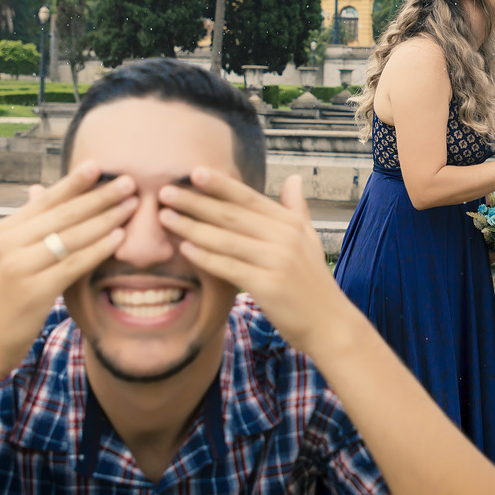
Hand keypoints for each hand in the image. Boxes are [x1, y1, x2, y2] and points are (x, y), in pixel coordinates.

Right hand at [0, 162, 136, 386]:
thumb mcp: (3, 258)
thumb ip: (26, 227)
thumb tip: (37, 189)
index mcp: (3, 231)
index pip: (46, 199)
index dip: (74, 182)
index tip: (100, 165)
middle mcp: (9, 243)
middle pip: (64, 213)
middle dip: (100, 195)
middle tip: (130, 181)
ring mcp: (20, 267)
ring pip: (72, 236)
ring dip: (107, 217)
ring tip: (132, 204)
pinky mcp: (34, 292)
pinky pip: (74, 264)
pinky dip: (99, 248)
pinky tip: (119, 237)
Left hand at [158, 170, 353, 356]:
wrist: (329, 323)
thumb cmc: (313, 282)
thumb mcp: (309, 238)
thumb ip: (297, 208)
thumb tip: (294, 178)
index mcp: (290, 223)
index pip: (248, 197)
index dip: (220, 184)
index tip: (193, 172)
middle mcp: (284, 237)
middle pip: (232, 215)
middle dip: (196, 202)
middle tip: (165, 192)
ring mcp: (277, 261)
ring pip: (226, 240)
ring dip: (193, 227)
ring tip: (166, 218)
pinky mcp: (269, 286)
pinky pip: (230, 268)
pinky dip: (206, 258)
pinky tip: (185, 250)